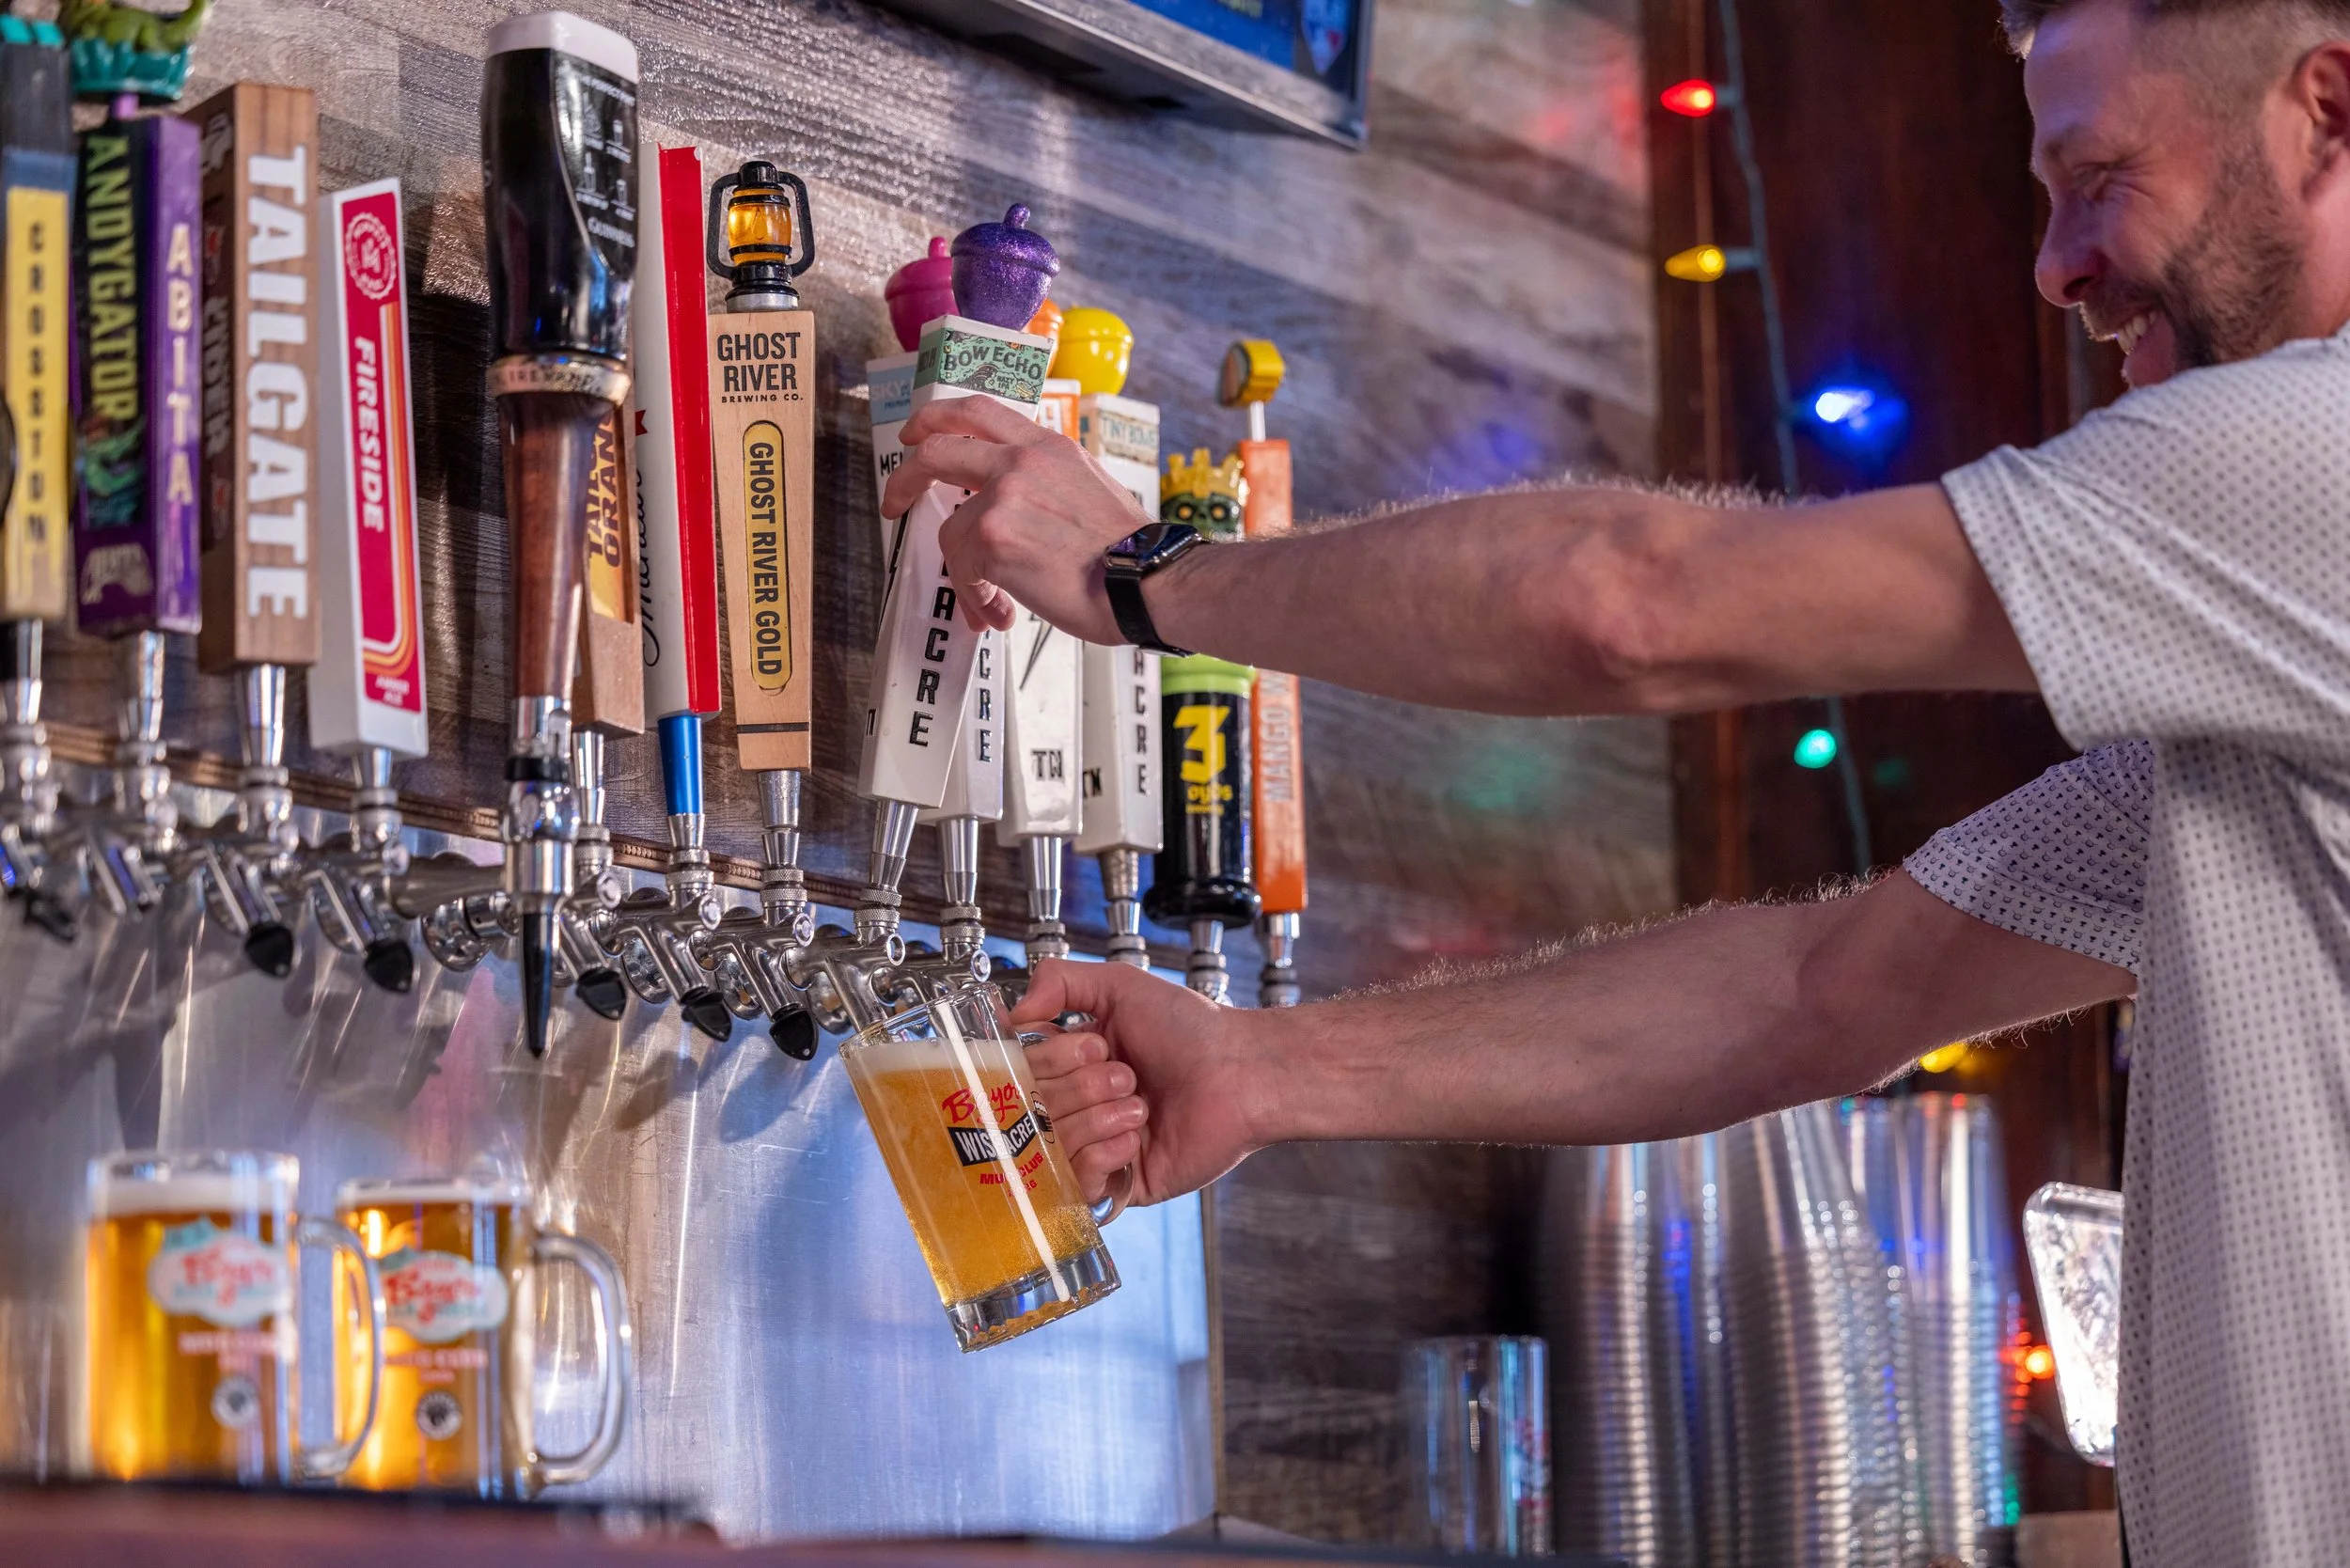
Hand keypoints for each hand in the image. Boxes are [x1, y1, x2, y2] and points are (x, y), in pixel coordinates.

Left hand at [879, 395, 1152, 641]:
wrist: (1147, 580)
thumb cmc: (1128, 552)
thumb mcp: (1088, 487)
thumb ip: (1045, 481)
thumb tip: (1011, 508)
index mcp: (1046, 445)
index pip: (979, 410)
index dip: (936, 419)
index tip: (916, 434)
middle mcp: (1021, 461)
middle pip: (937, 449)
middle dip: (904, 478)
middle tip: (895, 501)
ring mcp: (1004, 496)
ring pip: (951, 530)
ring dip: (965, 574)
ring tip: (991, 604)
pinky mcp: (993, 538)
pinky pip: (963, 570)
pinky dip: (976, 598)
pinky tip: (1001, 613)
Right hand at [1015, 959, 1263, 1207]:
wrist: (1241, 1071)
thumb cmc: (1191, 1030)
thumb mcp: (1119, 986)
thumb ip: (1059, 981)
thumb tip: (1013, 1014)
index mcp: (1074, 1065)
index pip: (1023, 1071)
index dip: (1053, 1058)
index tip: (1095, 1045)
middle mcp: (1081, 1107)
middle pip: (1034, 1108)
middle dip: (1083, 1085)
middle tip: (1128, 1074)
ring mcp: (1098, 1148)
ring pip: (1053, 1144)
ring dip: (1098, 1117)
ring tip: (1140, 1104)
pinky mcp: (1121, 1185)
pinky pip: (1081, 1181)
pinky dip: (1105, 1152)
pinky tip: (1137, 1137)